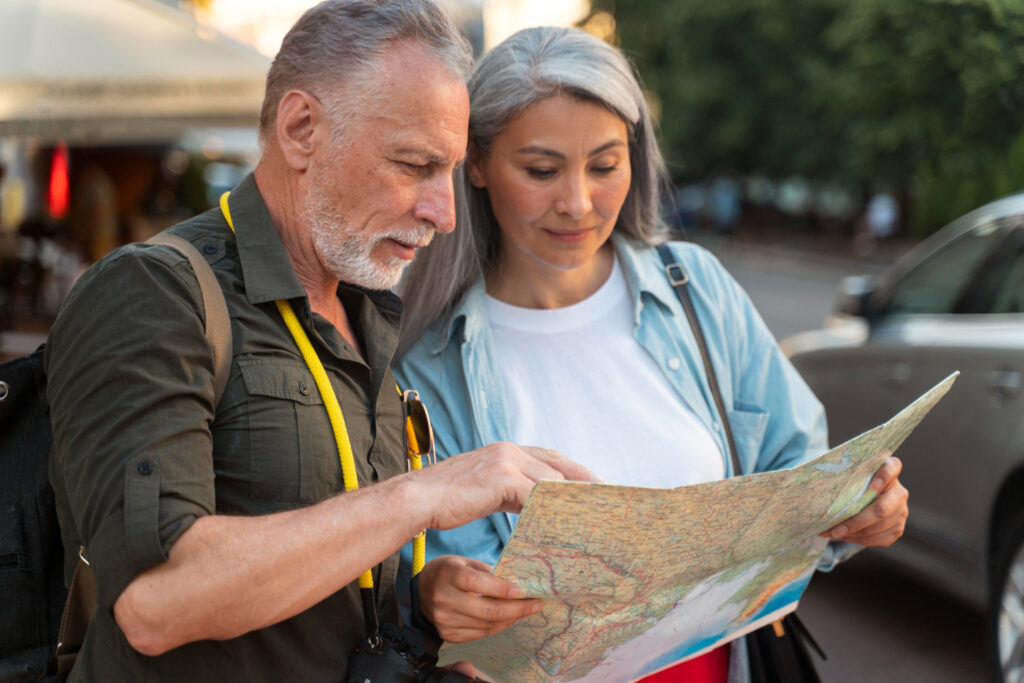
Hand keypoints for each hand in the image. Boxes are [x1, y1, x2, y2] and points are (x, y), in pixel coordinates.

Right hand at [414, 442, 599, 530]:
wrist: (418, 499)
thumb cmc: (446, 500)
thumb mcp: (484, 490)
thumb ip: (510, 491)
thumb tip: (533, 505)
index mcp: (504, 450)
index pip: (549, 456)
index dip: (573, 470)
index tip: (593, 485)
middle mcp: (508, 450)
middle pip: (557, 462)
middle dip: (582, 479)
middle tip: (604, 497)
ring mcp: (505, 461)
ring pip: (550, 480)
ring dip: (569, 499)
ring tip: (586, 516)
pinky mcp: (501, 477)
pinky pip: (536, 494)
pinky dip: (550, 509)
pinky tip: (560, 523)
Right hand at [418, 555, 541, 642]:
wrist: (422, 590)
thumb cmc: (450, 571)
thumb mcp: (466, 562)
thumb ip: (488, 573)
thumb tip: (518, 584)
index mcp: (449, 574)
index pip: (477, 583)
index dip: (502, 588)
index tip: (523, 591)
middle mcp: (444, 598)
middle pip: (486, 610)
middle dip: (516, 609)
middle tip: (535, 604)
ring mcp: (445, 619)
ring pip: (486, 625)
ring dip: (510, 619)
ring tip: (526, 611)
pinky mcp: (448, 634)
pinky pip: (480, 634)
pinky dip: (498, 627)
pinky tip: (509, 619)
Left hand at [823, 455, 907, 545]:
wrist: (863, 499)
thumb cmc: (852, 484)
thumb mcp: (849, 476)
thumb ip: (844, 477)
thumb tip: (818, 491)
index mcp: (889, 471)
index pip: (892, 467)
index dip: (884, 476)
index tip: (871, 487)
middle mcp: (899, 491)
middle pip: (882, 508)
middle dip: (856, 521)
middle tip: (835, 530)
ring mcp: (901, 511)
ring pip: (880, 526)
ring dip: (855, 533)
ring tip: (834, 534)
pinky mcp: (898, 528)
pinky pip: (882, 538)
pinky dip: (861, 540)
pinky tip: (846, 537)